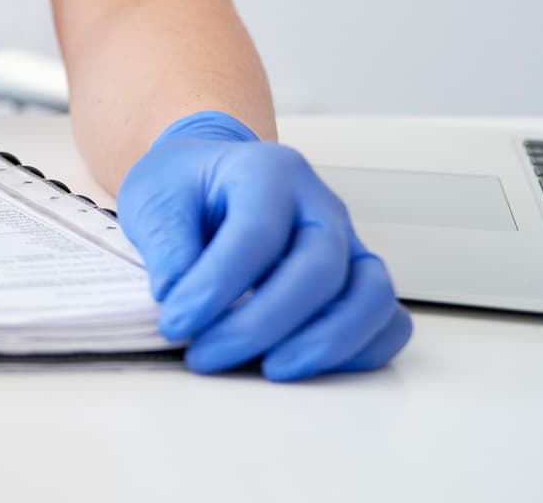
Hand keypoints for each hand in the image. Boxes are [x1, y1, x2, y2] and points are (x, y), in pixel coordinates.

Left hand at [118, 111, 411, 380]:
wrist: (208, 179)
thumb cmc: (184, 187)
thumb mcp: (155, 200)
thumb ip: (168, 247)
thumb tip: (180, 300)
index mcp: (269, 171)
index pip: (257, 233)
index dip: (217, 286)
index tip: (175, 323)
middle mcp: (319, 204)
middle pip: (320, 269)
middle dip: (263, 324)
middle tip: (206, 355)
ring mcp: (348, 241)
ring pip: (369, 296)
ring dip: (323, 344)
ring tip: (268, 371)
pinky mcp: (358, 278)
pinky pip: (387, 319)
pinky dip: (361, 351)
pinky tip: (308, 367)